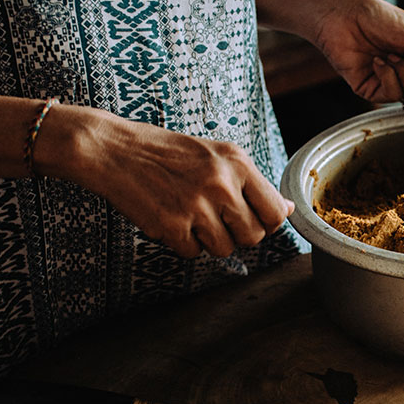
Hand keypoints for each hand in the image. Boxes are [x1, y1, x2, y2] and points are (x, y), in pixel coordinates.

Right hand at [55, 109, 293, 259]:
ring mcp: (197, 206)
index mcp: (237, 162)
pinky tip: (171, 219)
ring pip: (224, 249)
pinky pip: (194, 254)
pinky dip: (183, 244)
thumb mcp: (216, 156)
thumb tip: (288, 209)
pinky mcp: (172, 225)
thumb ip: (252, 183)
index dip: (267, 224)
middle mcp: (221, 183)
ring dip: (209, 241)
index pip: (275, 212)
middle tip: (216, 219)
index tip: (253, 221)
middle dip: (238, 235)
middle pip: (253, 236)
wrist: (114, 150)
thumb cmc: (167, 153)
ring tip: (190, 215)